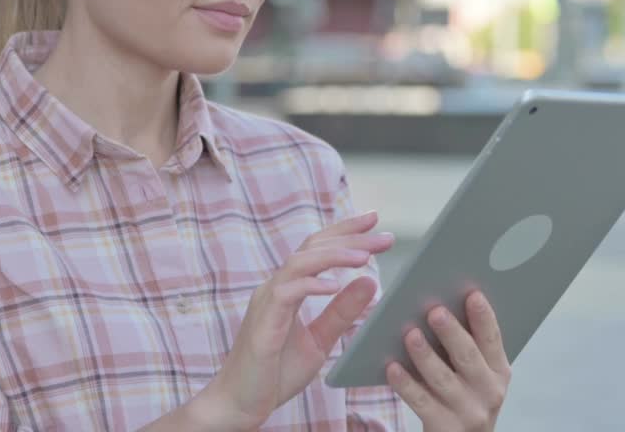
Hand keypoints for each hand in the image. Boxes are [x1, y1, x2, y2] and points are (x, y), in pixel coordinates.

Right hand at [196, 210, 394, 430]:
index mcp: (288, 288)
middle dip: (350, 237)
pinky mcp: (263, 321)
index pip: (318, 249)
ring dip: (334, 256)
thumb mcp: (320, 340)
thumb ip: (342, 312)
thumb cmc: (275, 372)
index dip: (345, 231)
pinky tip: (336, 285)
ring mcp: (267, 301)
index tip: (375, 221)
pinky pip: (287, 292)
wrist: (240, 403)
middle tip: (384, 236)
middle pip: (312, 247)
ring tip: (365, 257)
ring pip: (300, 262)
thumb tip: (370, 281)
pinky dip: (312, 285)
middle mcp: (276, 287)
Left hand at [385, 291, 510, 431]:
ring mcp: (468, 411)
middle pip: (467, 356)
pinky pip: (421, 401)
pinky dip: (406, 384)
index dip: (483, 316)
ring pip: (443, 378)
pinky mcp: (445, 426)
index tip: (472, 294)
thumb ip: (468, 344)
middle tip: (434, 310)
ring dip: (425, 355)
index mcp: (498, 370)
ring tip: (410, 334)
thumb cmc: (466, 394)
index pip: (492, 339)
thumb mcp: (477, 373)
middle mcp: (489, 391)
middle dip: (451, 332)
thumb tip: (441, 304)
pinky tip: (392, 367)